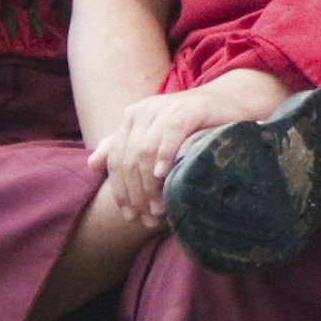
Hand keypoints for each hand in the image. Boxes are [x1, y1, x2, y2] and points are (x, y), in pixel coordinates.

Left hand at [87, 67, 283, 226]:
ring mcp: (164, 108)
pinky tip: (164, 175)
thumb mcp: (154, 138)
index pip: (116, 160)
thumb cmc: (191, 127)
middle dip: (136, 193)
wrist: (229, 103)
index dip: (120, 190)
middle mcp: (142, 111)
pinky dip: (164, 155)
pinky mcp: (188, 109)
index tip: (130, 216)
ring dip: (149, 184)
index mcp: (131, 118)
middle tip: (149, 217)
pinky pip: (169, 133)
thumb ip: (124, 148)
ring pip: (145, 151)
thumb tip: (91, 164)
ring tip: (159, 207)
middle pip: (129, 159)